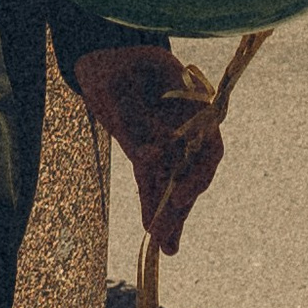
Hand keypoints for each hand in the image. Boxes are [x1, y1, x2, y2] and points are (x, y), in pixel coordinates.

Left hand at [72, 41, 221, 257]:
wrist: (100, 58)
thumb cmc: (114, 62)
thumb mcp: (117, 79)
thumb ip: (133, 117)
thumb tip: (148, 158)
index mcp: (191, 103)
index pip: (208, 144)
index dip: (199, 172)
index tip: (182, 195)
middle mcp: (185, 127)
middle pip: (191, 171)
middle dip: (181, 206)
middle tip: (167, 236)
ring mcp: (168, 142)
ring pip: (173, 184)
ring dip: (170, 216)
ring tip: (166, 248)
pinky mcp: (147, 154)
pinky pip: (153, 184)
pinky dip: (154, 207)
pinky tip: (157, 235)